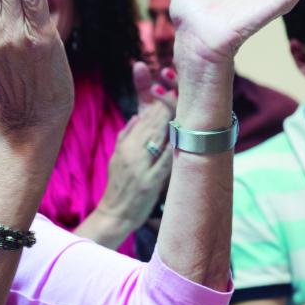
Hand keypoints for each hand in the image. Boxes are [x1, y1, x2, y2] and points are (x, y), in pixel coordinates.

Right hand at [92, 62, 175, 233]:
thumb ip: (125, 135)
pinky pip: (166, 161)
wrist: (115, 215)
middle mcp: (132, 153)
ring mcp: (141, 167)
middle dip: (170, 106)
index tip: (173, 90)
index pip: (144, 117)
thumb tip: (138, 115)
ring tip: (189, 107)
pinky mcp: (150, 183)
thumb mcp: (116, 157)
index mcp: (125, 145)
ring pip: (160, 137)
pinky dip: (176, 147)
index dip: (160, 102)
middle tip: (185, 92)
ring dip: (175, 121)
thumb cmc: (118, 187)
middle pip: (154, 123)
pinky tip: (187, 136)